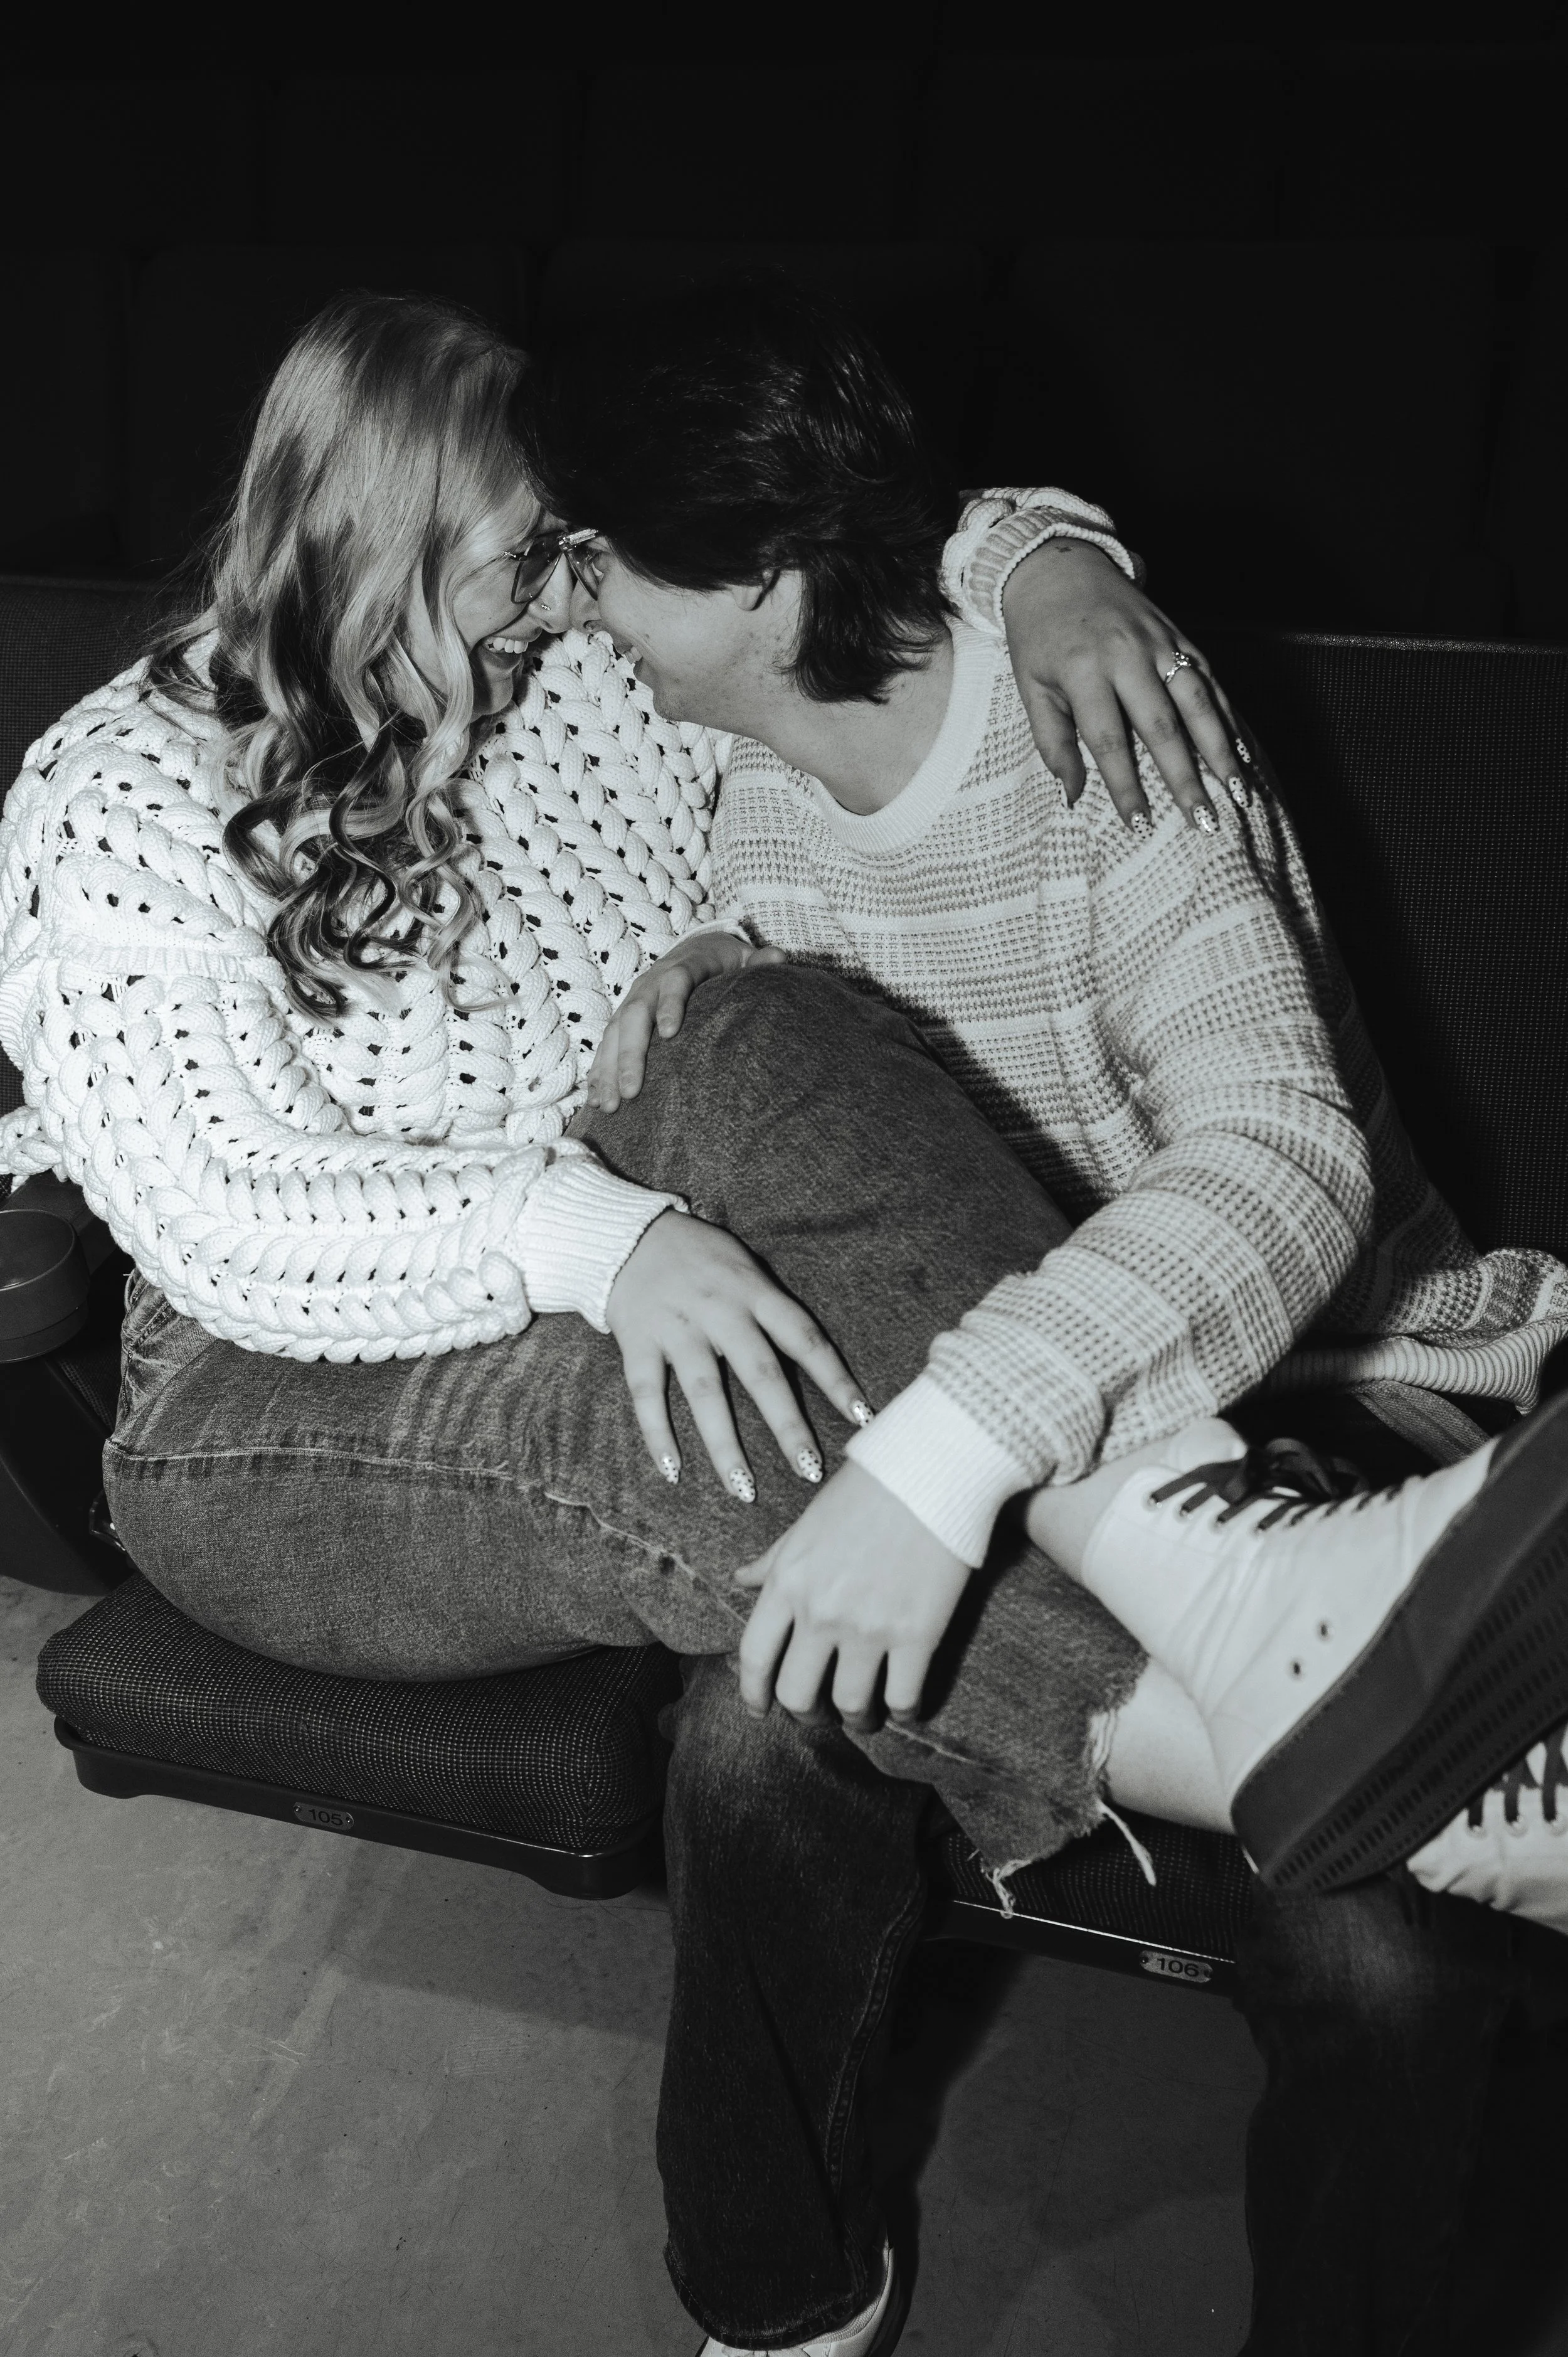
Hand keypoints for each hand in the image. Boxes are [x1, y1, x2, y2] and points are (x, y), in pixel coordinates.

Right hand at [588, 933, 784, 1111]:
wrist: (694, 951)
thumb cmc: (722, 963)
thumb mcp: (742, 958)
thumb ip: (759, 961)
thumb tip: (779, 957)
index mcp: (681, 968)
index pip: (675, 982)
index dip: (671, 1005)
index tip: (671, 1033)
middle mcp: (650, 984)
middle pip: (635, 1016)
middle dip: (630, 1054)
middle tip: (632, 1091)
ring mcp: (633, 1002)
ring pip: (614, 1035)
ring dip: (608, 1070)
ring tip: (611, 1106)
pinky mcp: (622, 1020)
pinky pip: (605, 1046)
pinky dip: (599, 1073)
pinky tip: (597, 1101)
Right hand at [607, 1210, 867, 1491]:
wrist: (627, 1234)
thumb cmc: (701, 1258)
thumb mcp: (745, 1269)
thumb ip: (772, 1310)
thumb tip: (814, 1362)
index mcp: (754, 1291)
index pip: (805, 1338)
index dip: (835, 1378)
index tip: (861, 1418)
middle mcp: (719, 1310)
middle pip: (760, 1373)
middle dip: (787, 1426)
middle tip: (809, 1471)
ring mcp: (677, 1327)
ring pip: (704, 1392)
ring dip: (724, 1445)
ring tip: (744, 1489)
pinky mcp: (637, 1340)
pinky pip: (647, 1394)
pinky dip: (658, 1435)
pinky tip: (673, 1472)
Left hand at [735, 1461, 970, 1725]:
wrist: (933, 1470)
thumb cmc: (868, 1490)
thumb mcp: (807, 1524)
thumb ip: (774, 1560)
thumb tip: (740, 1579)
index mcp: (788, 1582)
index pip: (754, 1657)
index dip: (754, 1694)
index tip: (762, 1711)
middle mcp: (820, 1611)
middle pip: (796, 1694)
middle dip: (805, 1715)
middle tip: (819, 1715)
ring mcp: (868, 1626)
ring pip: (850, 1704)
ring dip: (856, 1720)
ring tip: (864, 1716)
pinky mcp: (918, 1634)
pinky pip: (902, 1697)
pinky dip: (902, 1712)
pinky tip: (904, 1707)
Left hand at [1002, 540, 1249, 833]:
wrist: (1058, 566)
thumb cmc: (1039, 637)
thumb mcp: (1031, 688)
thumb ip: (1052, 742)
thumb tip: (1071, 797)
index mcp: (1083, 671)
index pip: (1109, 741)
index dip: (1127, 786)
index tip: (1141, 825)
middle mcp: (1127, 655)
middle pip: (1163, 726)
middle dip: (1187, 778)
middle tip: (1205, 821)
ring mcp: (1159, 642)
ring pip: (1198, 701)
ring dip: (1221, 750)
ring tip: (1238, 792)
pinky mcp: (1178, 634)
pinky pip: (1210, 679)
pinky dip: (1228, 716)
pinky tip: (1242, 750)